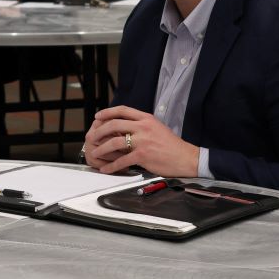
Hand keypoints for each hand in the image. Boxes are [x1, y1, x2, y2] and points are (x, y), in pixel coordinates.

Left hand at [82, 105, 199, 176]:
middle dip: (99, 131)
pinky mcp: (143, 155)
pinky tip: (106, 169)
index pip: (122, 110)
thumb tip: (124, 128)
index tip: (98, 116)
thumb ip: (141, 125)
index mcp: (146, 118)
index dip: (107, 112)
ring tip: (95, 153)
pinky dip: (111, 166)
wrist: (186, 157)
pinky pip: (122, 160)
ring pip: (115, 142)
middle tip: (92, 136)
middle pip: (114, 124)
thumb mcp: (157, 128)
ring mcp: (143, 141)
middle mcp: (143, 127)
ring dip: (102, 148)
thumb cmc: (172, 145)